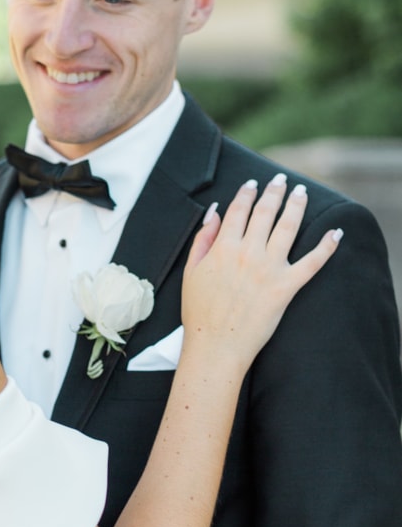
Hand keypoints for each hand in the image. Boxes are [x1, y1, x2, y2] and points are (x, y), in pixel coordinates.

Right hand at [182, 174, 340, 374]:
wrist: (216, 346)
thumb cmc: (199, 312)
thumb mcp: (191, 272)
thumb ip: (203, 239)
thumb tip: (214, 213)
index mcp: (223, 248)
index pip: (239, 210)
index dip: (246, 193)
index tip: (253, 183)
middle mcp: (248, 253)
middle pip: (265, 212)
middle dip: (274, 192)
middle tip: (281, 180)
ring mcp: (270, 269)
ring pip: (288, 227)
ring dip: (297, 205)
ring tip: (301, 193)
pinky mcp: (286, 287)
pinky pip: (313, 262)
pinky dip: (327, 246)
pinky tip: (336, 233)